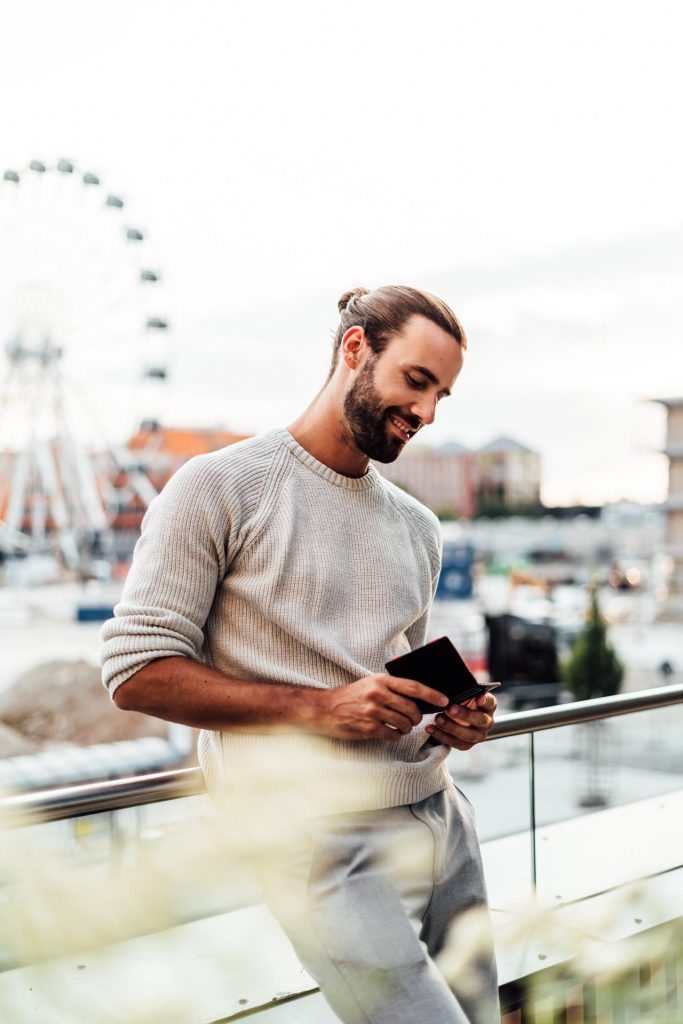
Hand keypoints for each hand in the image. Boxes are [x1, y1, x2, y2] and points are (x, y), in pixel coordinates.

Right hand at [316, 674, 449, 741]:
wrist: (325, 709)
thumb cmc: (351, 695)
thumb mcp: (370, 683)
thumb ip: (391, 687)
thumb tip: (419, 697)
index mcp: (381, 680)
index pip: (413, 687)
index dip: (432, 694)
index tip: (444, 700)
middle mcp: (378, 694)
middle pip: (411, 708)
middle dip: (417, 716)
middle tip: (414, 718)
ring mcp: (373, 712)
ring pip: (404, 723)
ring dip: (406, 727)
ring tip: (399, 725)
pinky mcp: (368, 728)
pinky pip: (393, 734)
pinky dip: (394, 735)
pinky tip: (388, 731)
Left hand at [425, 691, 496, 750]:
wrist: (455, 714)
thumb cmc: (460, 700)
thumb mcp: (463, 693)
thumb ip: (462, 690)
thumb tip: (452, 683)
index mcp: (488, 706)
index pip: (490, 702)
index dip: (485, 701)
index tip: (479, 698)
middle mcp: (487, 721)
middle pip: (480, 720)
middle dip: (465, 714)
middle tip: (450, 709)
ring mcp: (479, 735)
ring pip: (469, 735)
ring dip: (452, 727)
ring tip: (437, 718)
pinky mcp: (468, 744)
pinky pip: (456, 743)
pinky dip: (442, 736)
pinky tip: (430, 728)